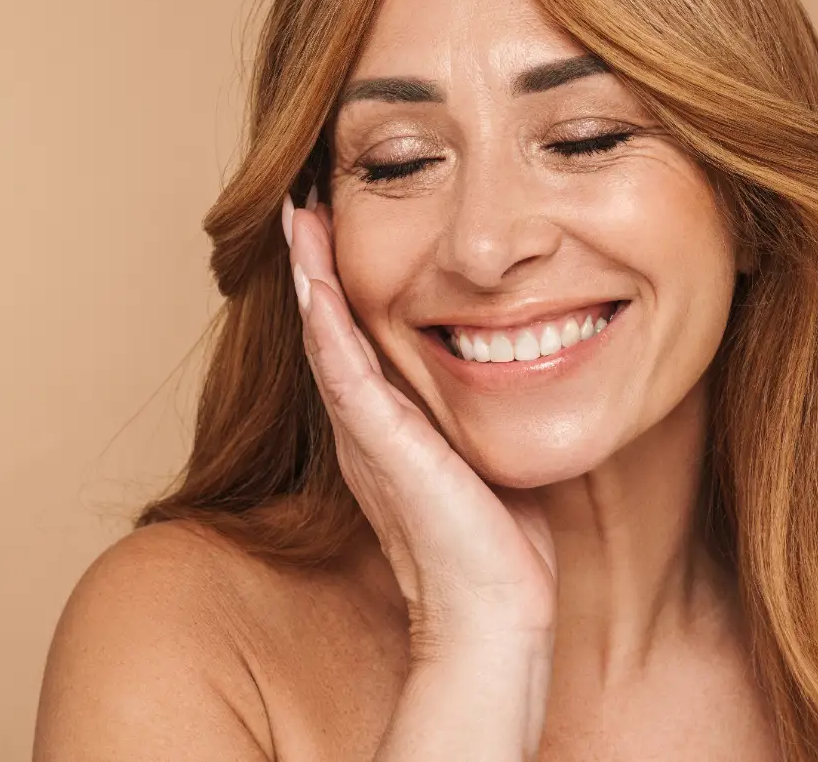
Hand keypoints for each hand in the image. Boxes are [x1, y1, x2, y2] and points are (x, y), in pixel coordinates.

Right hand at [282, 191, 557, 655]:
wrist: (493, 614)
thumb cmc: (498, 544)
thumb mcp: (485, 454)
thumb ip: (480, 412)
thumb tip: (520, 365)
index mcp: (389, 428)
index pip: (356, 339)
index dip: (340, 283)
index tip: (338, 225)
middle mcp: (368, 428)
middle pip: (329, 330)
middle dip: (313, 264)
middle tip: (300, 203)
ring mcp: (372, 438)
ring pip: (327, 341)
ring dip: (310, 277)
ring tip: (297, 217)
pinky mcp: (386, 451)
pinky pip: (347, 377)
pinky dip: (328, 327)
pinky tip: (315, 282)